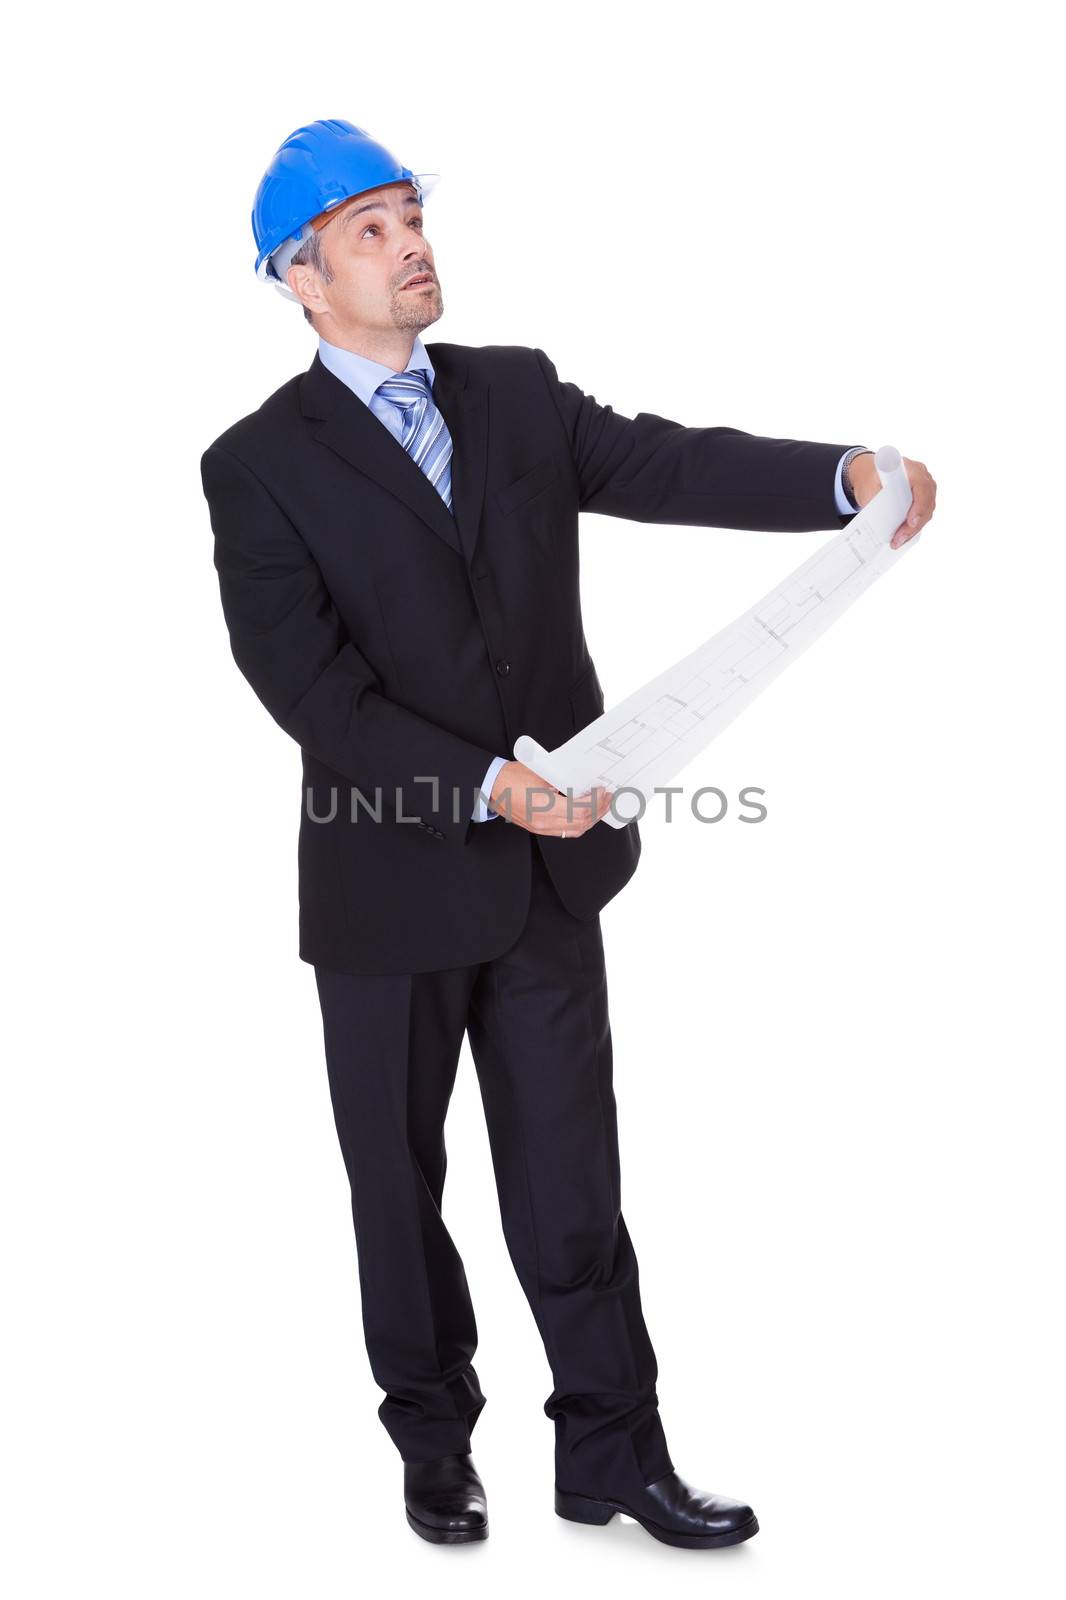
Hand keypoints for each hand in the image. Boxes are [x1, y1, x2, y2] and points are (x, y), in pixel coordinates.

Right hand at [488, 759, 612, 836]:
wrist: (490, 786)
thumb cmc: (511, 776)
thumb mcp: (541, 772)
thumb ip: (563, 780)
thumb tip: (585, 783)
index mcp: (544, 806)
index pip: (580, 810)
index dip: (595, 801)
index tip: (603, 791)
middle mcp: (543, 822)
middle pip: (581, 822)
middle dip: (598, 810)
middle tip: (608, 798)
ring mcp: (540, 828)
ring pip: (575, 830)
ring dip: (591, 819)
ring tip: (601, 807)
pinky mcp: (538, 829)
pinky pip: (565, 831)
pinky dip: (579, 824)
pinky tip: (586, 815)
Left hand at [849, 453, 937, 548]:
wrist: (871, 474)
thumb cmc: (871, 478)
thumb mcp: (868, 487)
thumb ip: (876, 501)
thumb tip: (882, 523)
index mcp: (910, 468)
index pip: (922, 487)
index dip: (919, 506)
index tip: (911, 522)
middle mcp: (922, 478)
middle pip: (926, 503)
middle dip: (913, 525)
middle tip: (898, 539)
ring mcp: (925, 489)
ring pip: (926, 513)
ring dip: (913, 530)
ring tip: (897, 542)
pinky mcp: (922, 501)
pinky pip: (922, 516)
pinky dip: (913, 528)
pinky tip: (902, 538)